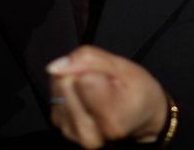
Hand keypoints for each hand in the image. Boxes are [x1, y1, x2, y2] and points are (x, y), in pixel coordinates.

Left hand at [47, 45, 168, 148]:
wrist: (140, 116)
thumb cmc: (136, 92)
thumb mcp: (124, 67)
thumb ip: (90, 59)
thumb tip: (58, 65)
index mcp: (111, 121)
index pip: (84, 79)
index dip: (94, 68)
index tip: (108, 75)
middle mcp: (89, 133)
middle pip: (65, 82)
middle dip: (80, 72)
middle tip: (101, 82)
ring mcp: (73, 132)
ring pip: (57, 88)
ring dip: (72, 80)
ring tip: (93, 88)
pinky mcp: (62, 127)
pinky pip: (54, 95)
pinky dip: (67, 89)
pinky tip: (83, 94)